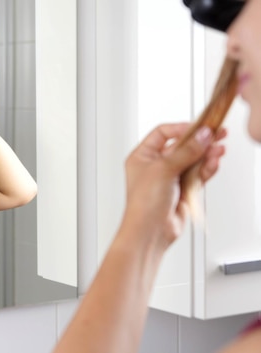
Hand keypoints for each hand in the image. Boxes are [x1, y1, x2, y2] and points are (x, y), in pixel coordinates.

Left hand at [122, 123, 225, 246]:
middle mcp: (154, 165)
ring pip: (192, 160)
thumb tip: (202, 136)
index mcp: (142, 156)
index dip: (181, 128)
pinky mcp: (182, 189)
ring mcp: (169, 178)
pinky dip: (206, 169)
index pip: (162, 133)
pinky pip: (197, 174)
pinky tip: (214, 163)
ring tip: (218, 150)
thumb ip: (186, 152)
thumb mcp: (163, 169)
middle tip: (217, 134)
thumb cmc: (143, 203)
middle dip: (199, 141)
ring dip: (206, 155)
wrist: (150, 231)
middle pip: (181, 146)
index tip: (199, 127)